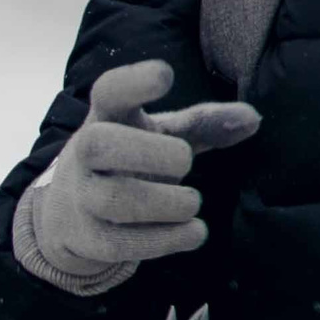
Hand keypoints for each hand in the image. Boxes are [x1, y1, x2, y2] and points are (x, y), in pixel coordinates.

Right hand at [12, 59, 261, 295]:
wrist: (66, 214)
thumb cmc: (127, 162)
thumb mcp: (159, 134)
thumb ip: (204, 125)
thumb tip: (253, 119)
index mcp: (106, 118)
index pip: (109, 91)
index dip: (133, 82)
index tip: (164, 75)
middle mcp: (84, 154)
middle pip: (99, 145)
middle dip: (151, 154)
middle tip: (185, 163)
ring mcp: (81, 197)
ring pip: (117, 200)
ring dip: (168, 204)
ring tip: (191, 204)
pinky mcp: (87, 238)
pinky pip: (123, 243)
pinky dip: (166, 240)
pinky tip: (192, 232)